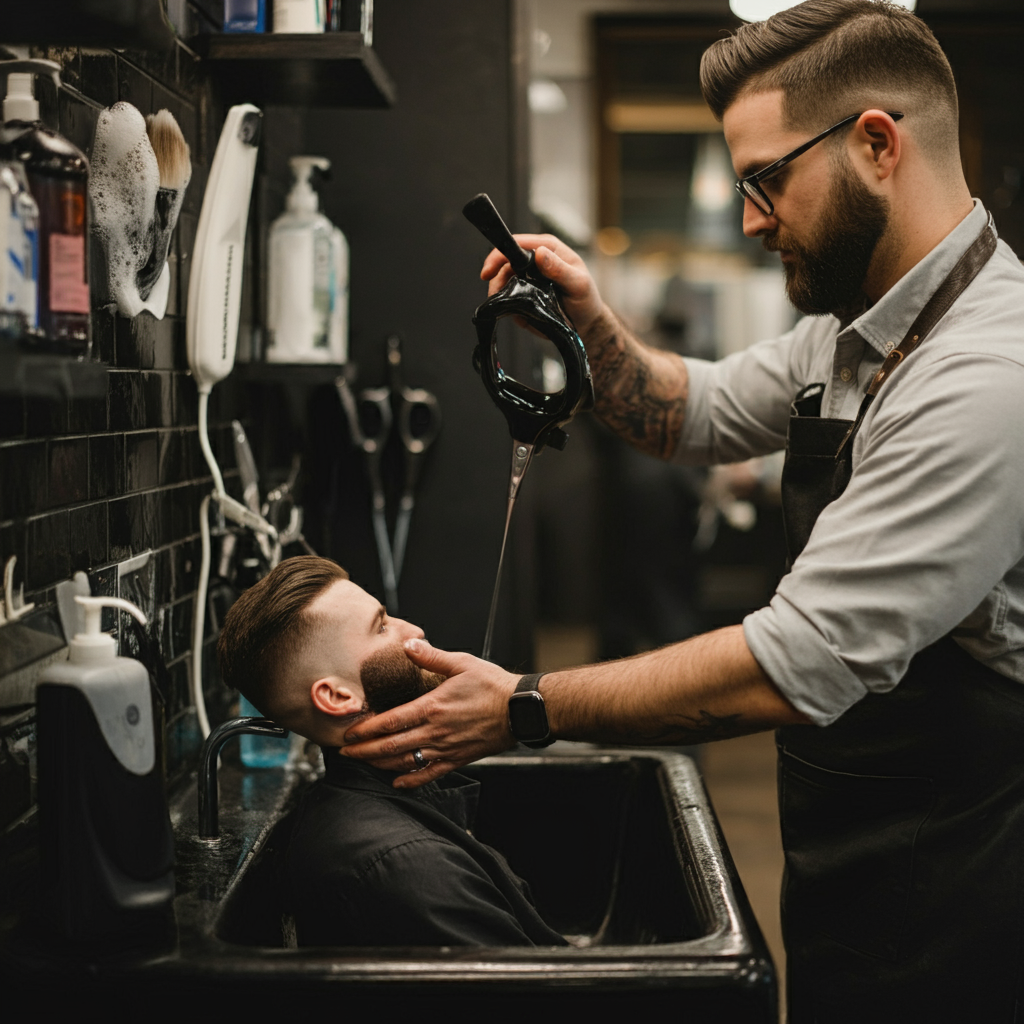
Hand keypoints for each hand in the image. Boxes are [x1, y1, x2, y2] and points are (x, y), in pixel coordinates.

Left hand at [341, 639, 518, 787]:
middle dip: (365, 750)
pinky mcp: (458, 759)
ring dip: (381, 763)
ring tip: (364, 762)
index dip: (367, 729)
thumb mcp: (462, 663)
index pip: (391, 721)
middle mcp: (436, 731)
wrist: (520, 710)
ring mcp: (446, 748)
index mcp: (433, 706)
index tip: (349, 733)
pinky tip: (397, 782)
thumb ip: (432, 656)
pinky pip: (430, 774)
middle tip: (345, 752)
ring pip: (406, 761)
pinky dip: (411, 780)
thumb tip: (409, 644)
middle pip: (392, 745)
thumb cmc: (493, 685)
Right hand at [480, 233, 605, 335]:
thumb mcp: (578, 284)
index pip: (517, 243)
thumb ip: (560, 269)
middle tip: (493, 295)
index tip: (488, 271)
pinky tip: (514, 312)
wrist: (586, 323)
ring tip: (505, 307)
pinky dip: (507, 305)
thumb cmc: (586, 300)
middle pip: (504, 262)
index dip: (499, 254)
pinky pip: (508, 297)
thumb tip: (540, 253)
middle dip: (495, 279)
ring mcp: (528, 277)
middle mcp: (535, 260)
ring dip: (499, 294)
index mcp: (548, 249)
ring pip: (502, 281)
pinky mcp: (524, 294)